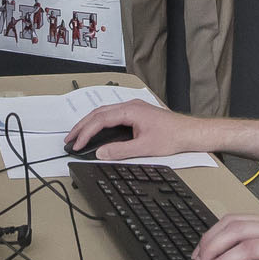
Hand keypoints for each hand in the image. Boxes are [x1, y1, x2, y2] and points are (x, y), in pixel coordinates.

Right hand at [63, 97, 204, 161]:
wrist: (189, 133)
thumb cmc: (172, 136)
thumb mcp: (144, 148)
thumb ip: (120, 151)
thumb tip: (101, 153)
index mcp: (130, 110)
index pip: (100, 119)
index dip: (86, 133)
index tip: (76, 144)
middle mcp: (129, 106)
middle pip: (97, 113)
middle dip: (81, 126)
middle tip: (69, 139)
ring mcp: (132, 109)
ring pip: (103, 113)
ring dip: (89, 124)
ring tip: (77, 136)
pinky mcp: (135, 114)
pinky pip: (111, 116)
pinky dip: (99, 124)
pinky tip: (95, 132)